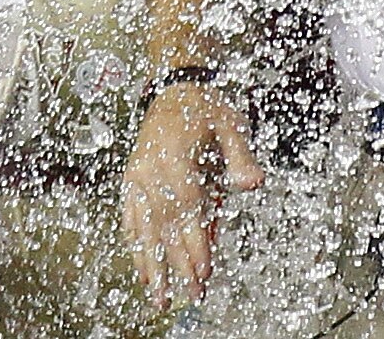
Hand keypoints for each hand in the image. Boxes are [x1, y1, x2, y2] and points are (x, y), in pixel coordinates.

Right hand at [121, 84, 262, 309]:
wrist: (174, 86)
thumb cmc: (204, 106)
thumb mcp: (230, 123)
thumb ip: (240, 156)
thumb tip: (253, 184)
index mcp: (178, 157)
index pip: (188, 210)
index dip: (196, 242)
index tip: (204, 271)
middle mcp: (152, 170)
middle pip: (165, 226)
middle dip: (178, 264)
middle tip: (189, 295)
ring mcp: (138, 176)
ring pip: (144, 228)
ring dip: (153, 266)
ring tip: (160, 297)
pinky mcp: (131, 179)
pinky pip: (130, 218)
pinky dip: (135, 245)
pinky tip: (141, 268)